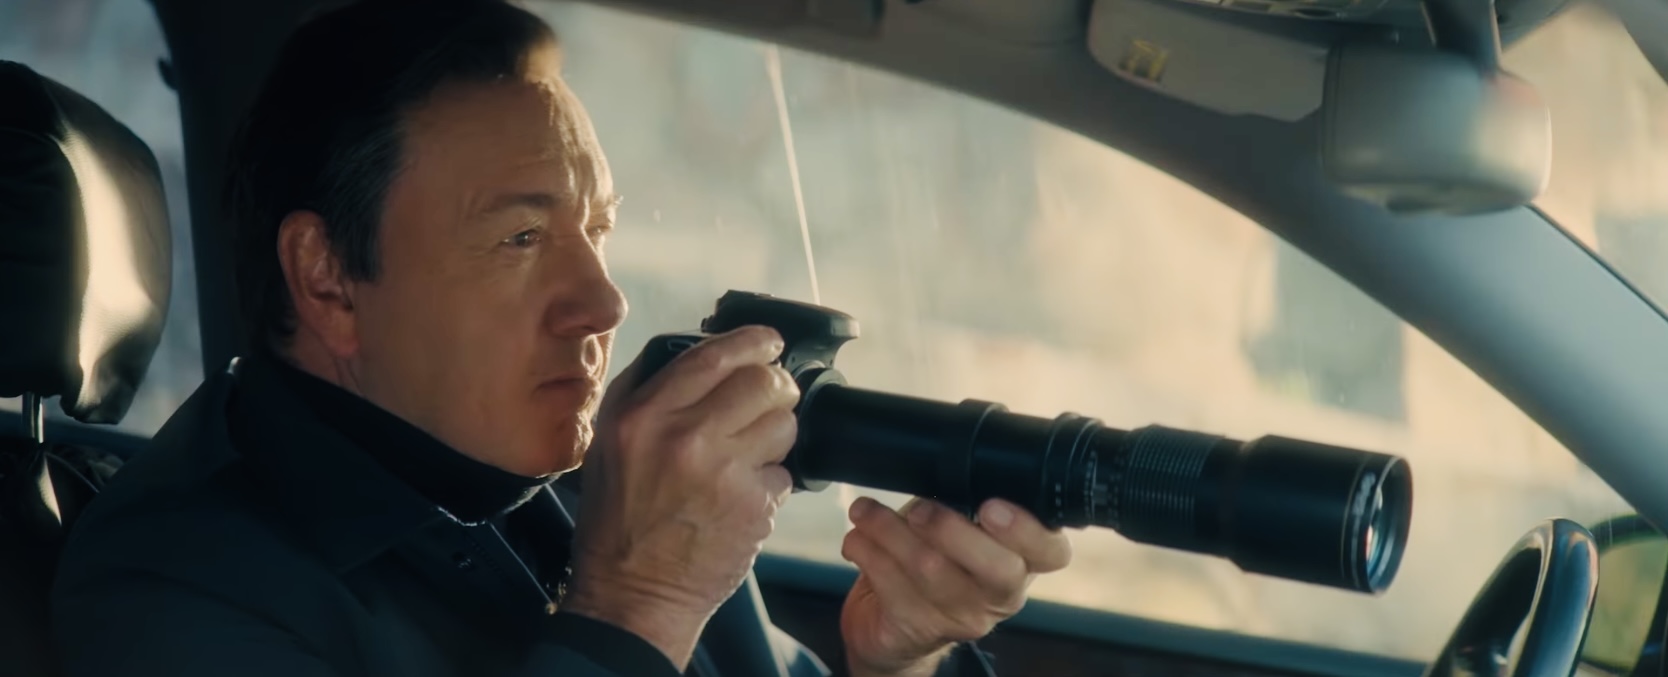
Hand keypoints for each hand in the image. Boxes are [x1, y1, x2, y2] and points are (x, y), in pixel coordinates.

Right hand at [562, 326, 798, 668]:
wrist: (632, 595)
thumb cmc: (617, 523)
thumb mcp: (606, 445)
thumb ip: (643, 392)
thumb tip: (690, 352)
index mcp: (645, 416)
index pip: (714, 356)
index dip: (753, 341)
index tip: (769, 341)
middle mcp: (686, 437)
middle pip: (762, 382)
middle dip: (776, 386)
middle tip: (772, 398)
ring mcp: (725, 473)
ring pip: (785, 424)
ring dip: (778, 433)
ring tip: (754, 452)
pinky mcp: (754, 507)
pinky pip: (785, 474)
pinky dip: (771, 482)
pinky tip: (744, 496)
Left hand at [840, 497, 1072, 676]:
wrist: (894, 624)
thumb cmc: (933, 559)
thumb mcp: (958, 524)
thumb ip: (964, 498)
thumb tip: (940, 460)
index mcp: (1022, 559)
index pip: (1050, 551)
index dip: (1026, 530)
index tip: (991, 505)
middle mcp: (1002, 593)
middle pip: (997, 569)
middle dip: (951, 530)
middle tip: (918, 509)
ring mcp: (964, 617)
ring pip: (933, 572)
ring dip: (891, 532)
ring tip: (866, 511)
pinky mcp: (921, 629)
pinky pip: (894, 588)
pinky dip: (869, 554)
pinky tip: (857, 539)